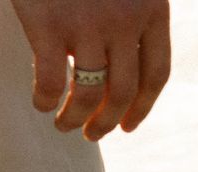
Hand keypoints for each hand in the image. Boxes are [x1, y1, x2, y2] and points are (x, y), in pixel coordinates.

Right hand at [9, 0, 170, 140]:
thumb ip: (132, 13)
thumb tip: (119, 67)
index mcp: (150, 7)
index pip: (156, 73)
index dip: (142, 108)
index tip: (127, 127)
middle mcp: (124, 19)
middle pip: (123, 92)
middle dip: (106, 123)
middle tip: (90, 134)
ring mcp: (87, 24)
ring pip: (87, 96)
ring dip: (74, 120)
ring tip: (63, 125)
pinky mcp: (50, 26)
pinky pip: (50, 83)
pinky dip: (45, 101)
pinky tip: (41, 103)